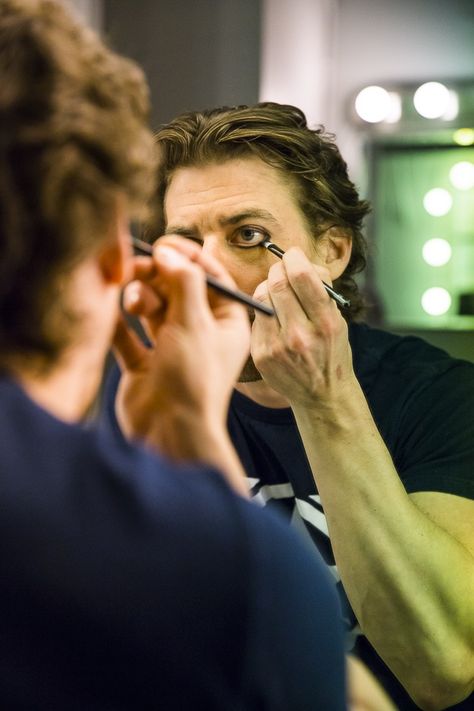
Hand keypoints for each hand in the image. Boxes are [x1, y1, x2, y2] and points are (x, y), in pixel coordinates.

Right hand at [112, 236, 249, 485]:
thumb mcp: (194, 322)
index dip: (187, 257)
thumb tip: (169, 250)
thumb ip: (183, 281)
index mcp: (225, 322)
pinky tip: (112, 314)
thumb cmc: (193, 379)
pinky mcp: (144, 364)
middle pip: (176, 289)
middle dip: (157, 277)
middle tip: (136, 268)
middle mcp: (199, 333)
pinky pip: (129, 334)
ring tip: (133, 303)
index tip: (164, 242)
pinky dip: (120, 323)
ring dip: (139, 299)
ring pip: (152, 308)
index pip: (210, 278)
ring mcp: (170, 349)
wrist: (170, 433)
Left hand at [251, 247, 355, 408]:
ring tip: (277, 292)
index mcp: (325, 323)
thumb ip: (322, 292)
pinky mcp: (261, 354)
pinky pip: (255, 318)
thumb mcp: (339, 322)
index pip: (303, 276)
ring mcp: (277, 346)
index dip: (294, 258)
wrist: (321, 395)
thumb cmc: (332, 352)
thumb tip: (301, 262)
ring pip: (261, 297)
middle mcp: (300, 335)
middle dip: (278, 269)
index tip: (293, 256)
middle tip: (282, 269)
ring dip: (267, 286)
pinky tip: (272, 314)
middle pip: (277, 283)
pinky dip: (262, 309)